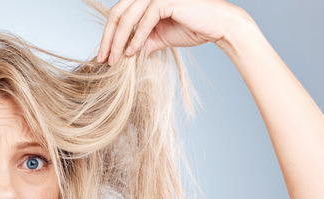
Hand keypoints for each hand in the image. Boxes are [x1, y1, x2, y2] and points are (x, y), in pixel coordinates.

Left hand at [96, 0, 250, 64]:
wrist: (220, 26)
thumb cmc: (192, 28)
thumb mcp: (159, 37)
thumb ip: (140, 41)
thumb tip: (122, 55)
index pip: (118, 13)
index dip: (108, 34)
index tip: (103, 55)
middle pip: (118, 13)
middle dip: (109, 38)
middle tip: (104, 59)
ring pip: (128, 17)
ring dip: (119, 41)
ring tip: (115, 60)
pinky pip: (144, 20)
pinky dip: (136, 37)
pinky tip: (132, 52)